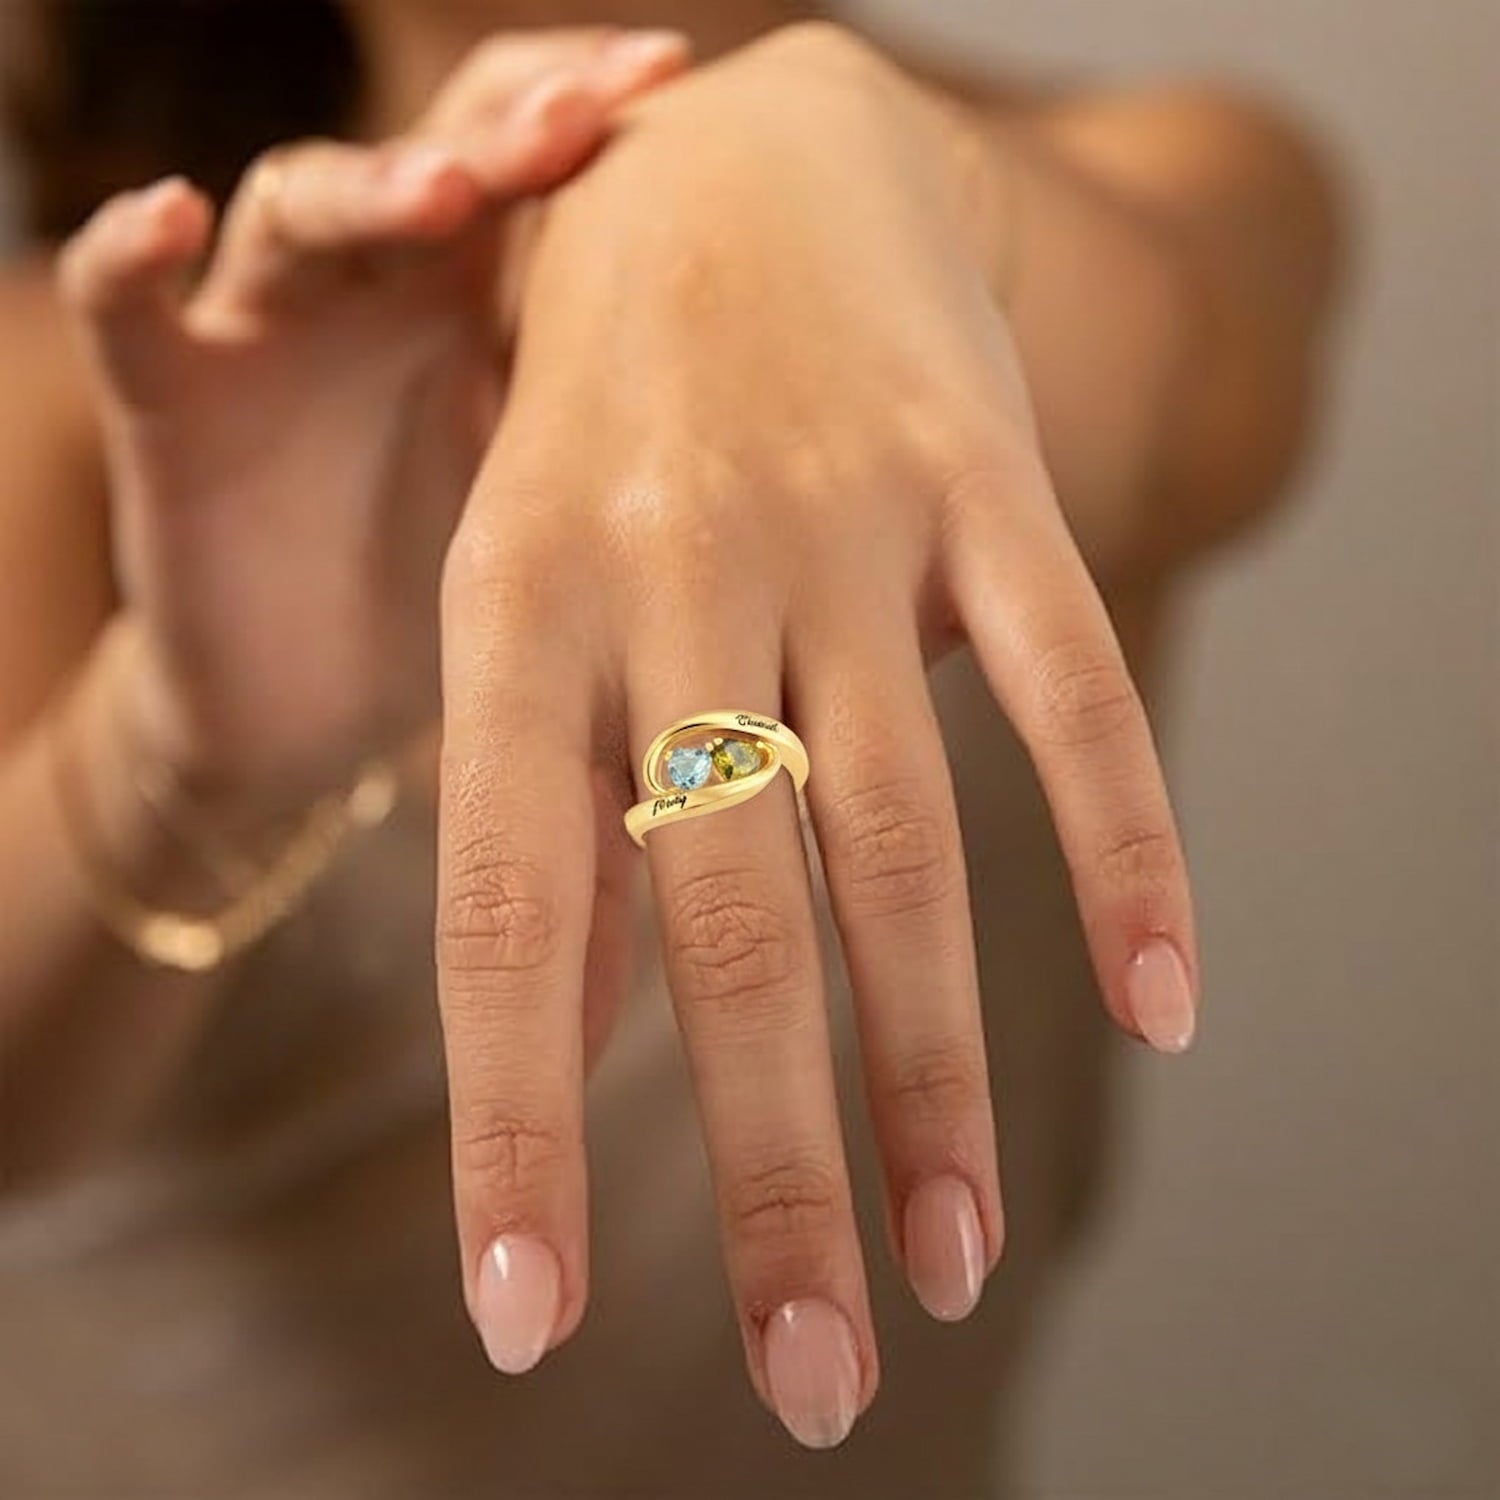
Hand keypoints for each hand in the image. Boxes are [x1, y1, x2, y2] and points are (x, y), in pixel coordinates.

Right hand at [57, 28, 689, 807]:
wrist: (320, 709)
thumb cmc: (468, 611)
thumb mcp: (572, 519)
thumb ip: (641, 446)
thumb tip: (815, 432)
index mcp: (483, 303)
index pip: (535, 165)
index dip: (593, 117)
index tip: (687, 89)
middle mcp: (381, 292)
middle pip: (437, 160)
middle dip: (507, 132)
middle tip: (588, 115)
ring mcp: (271, 334)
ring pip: (303, 210)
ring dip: (370, 188)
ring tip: (444, 189)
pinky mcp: (173, 408)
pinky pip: (137, 316)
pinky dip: (132, 259)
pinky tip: (169, 216)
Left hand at [435, 24, 1199, 1446]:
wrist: (738, 167)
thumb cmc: (607, 429)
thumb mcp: (528, 608)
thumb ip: (557, 819)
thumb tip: (584, 1061)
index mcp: (514, 620)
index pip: (504, 921)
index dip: (513, 1131)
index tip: (525, 1324)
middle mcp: (670, 580)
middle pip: (727, 923)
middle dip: (767, 1172)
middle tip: (813, 1374)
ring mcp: (840, 526)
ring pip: (902, 841)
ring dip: (934, 1071)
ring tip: (958, 1254)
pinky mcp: (983, 480)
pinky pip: (1073, 690)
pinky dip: (1128, 852)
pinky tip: (1167, 1005)